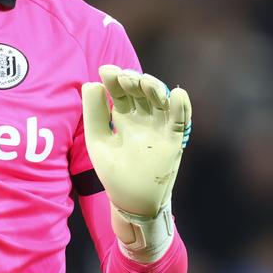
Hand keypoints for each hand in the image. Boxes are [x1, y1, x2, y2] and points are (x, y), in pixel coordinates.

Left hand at [81, 65, 192, 219]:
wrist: (132, 201)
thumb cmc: (114, 173)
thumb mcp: (98, 142)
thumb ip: (94, 114)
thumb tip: (92, 83)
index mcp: (123, 117)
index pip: (120, 91)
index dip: (114, 78)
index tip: (106, 71)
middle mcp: (142, 119)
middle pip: (141, 91)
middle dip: (134, 80)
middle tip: (125, 78)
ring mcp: (159, 128)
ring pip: (161, 100)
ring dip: (155, 88)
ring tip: (145, 84)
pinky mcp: (173, 140)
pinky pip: (180, 119)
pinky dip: (181, 105)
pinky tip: (176, 94)